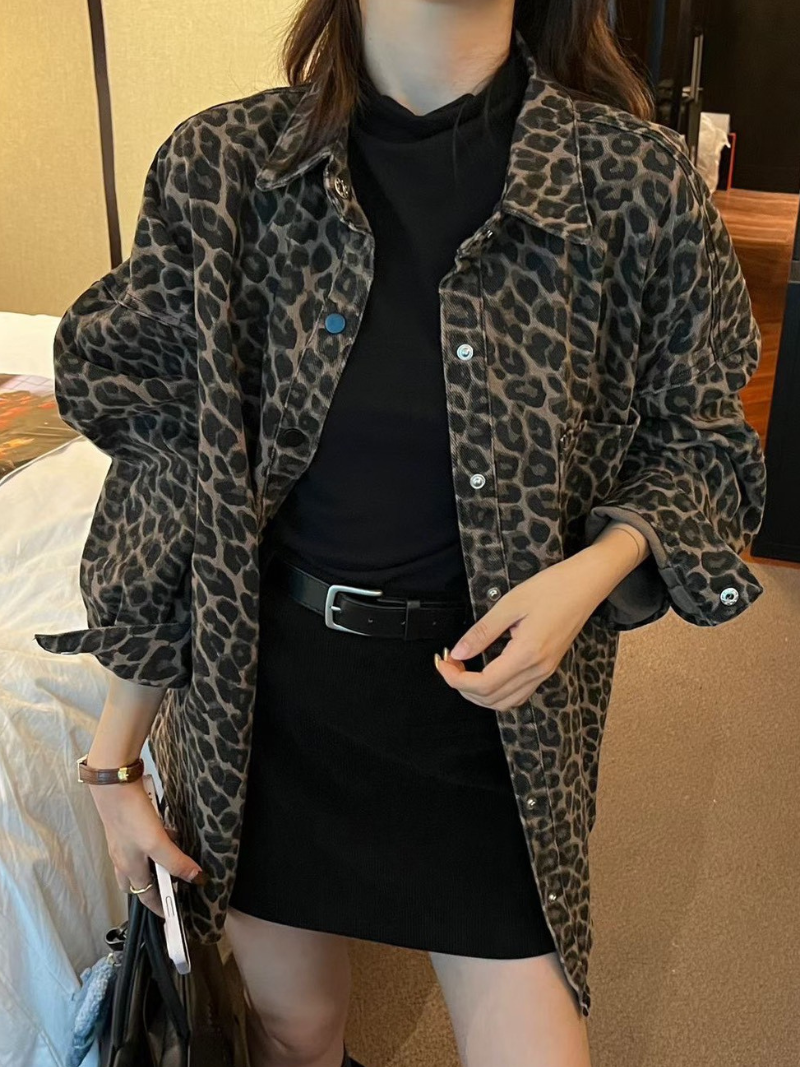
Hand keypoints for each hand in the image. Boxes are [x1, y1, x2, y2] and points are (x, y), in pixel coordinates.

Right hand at [88, 776, 206, 918]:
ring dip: (157, 862)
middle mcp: (123, 858)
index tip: (170, 916)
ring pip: (141, 860)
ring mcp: (123, 842)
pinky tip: (167, 831)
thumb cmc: (130, 816)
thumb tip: (196, 879)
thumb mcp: (157, 843)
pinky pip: (143, 842)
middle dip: (155, 886)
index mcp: (129, 869)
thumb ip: (176, 862)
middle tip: (174, 886)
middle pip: (139, 881)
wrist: (114, 785)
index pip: (145, 897)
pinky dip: (155, 842)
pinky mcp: (127, 826)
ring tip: (177, 856)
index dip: (159, 907)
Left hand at [433, 523, 645, 710]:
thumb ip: (482, 632)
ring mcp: (545, 671)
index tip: (443, 662)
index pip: (484, 684)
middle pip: (492, 698)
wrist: (587, 584)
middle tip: (448, 663)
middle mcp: (538, 669)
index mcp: (528, 654)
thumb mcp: (510, 603)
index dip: (456, 679)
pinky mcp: (548, 667)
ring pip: (506, 702)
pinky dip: (496, 691)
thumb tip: (458, 652)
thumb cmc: (552, 587)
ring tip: (462, 670)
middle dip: (463, 687)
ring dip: (479, 693)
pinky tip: (485, 672)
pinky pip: (519, 693)